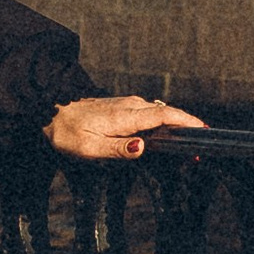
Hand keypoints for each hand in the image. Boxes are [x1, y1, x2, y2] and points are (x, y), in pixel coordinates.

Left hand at [45, 95, 205, 161]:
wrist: (50, 111)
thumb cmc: (67, 133)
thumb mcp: (89, 148)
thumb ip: (117, 149)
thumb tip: (143, 148)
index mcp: (126, 116)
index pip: (164, 115)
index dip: (186, 122)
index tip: (204, 130)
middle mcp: (131, 106)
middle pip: (167, 113)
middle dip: (187, 127)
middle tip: (201, 147)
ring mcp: (127, 104)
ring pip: (159, 113)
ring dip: (176, 126)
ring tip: (189, 145)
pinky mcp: (123, 107)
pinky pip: (150, 114)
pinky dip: (163, 124)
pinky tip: (167, 137)